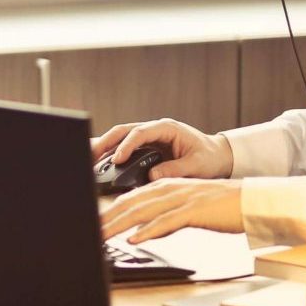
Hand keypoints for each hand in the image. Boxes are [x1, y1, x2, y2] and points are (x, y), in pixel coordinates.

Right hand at [90, 118, 231, 180]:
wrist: (217, 156)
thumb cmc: (209, 158)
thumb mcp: (196, 165)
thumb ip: (175, 169)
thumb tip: (151, 176)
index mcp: (166, 128)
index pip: (140, 132)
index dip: (126, 145)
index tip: (117, 160)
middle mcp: (154, 130)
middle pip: (123, 131)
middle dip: (105, 142)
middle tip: (90, 156)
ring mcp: (149, 138)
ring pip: (119, 138)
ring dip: (104, 147)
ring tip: (88, 160)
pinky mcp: (146, 148)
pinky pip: (124, 148)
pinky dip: (111, 155)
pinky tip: (100, 164)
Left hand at [101, 179, 243, 242]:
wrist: (252, 201)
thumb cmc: (222, 207)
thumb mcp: (187, 210)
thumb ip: (165, 218)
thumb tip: (143, 232)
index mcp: (167, 186)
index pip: (130, 199)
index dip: (109, 212)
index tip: (93, 224)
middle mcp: (170, 189)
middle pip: (130, 203)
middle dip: (106, 218)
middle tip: (88, 231)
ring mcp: (182, 198)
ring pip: (143, 211)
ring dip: (119, 225)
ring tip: (101, 236)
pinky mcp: (194, 210)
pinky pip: (167, 221)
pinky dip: (148, 230)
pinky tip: (135, 239)